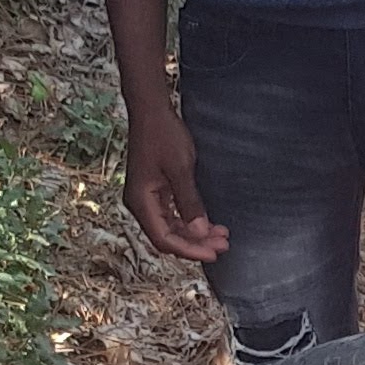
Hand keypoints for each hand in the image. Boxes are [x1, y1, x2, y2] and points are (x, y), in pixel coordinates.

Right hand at [125, 93, 227, 262]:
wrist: (152, 111)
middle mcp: (140, 204)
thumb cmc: (163, 135)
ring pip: (172, 227)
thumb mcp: (181, 169)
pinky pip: (172, 214)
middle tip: (224, 244)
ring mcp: (147, 198)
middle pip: (168, 236)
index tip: (213, 253)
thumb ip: (189, 202)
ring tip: (222, 235)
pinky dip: (190, 220)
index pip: (164, 238)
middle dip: (196, 243)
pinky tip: (209, 223)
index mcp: (141, 202)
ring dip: (196, 233)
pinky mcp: (155, 191)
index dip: (189, 249)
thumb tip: (200, 232)